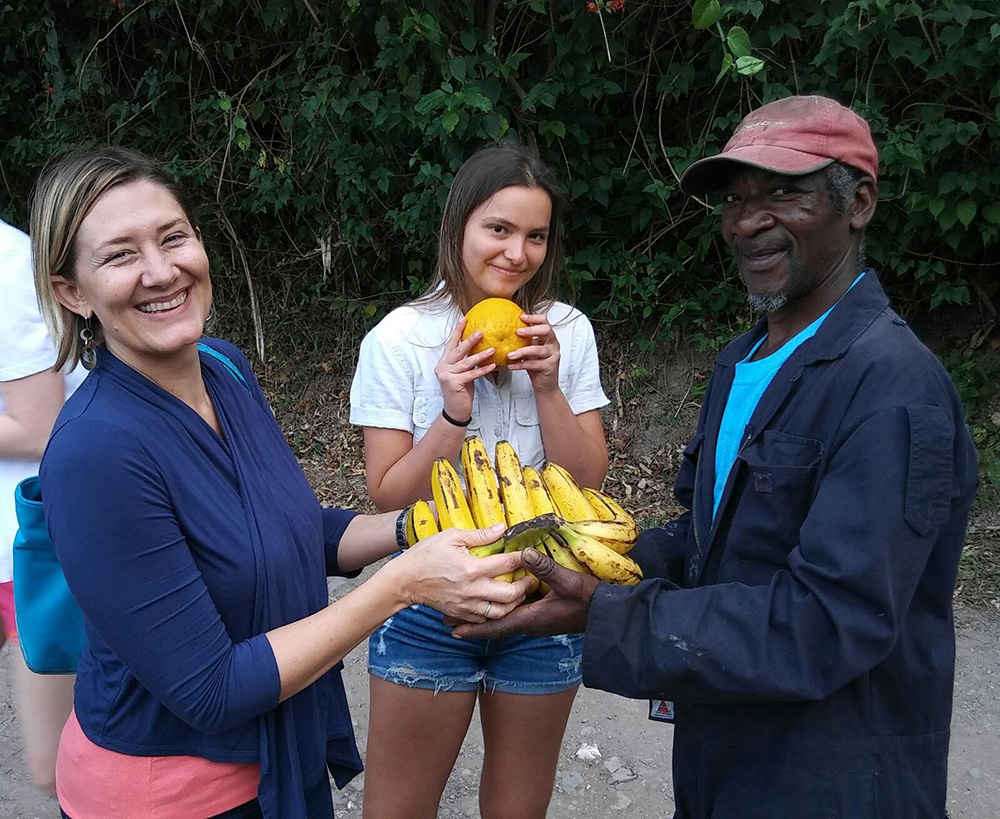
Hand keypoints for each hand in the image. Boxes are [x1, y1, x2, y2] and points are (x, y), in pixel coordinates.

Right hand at [393, 524, 534, 621]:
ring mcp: (467, 605)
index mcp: (471, 568)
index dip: (522, 558)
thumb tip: (501, 528)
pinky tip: (501, 604)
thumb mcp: (451, 537)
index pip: (507, 564)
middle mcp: (472, 589)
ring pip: (501, 612)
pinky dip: (497, 613)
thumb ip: (479, 535)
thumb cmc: (425, 555)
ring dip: (515, 603)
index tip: (530, 553)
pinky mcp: (461, 614)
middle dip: (525, 586)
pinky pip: (485, 619)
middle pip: (510, 594)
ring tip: (520, 593)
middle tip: (531, 578)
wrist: (404, 580)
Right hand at [434, 317, 496, 420]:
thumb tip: (481, 348)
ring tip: (493, 349)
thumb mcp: (462, 373)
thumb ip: (466, 362)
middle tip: (481, 332)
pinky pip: (472, 374)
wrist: (455, 410)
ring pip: (466, 362)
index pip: (451, 343)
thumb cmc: (461, 391)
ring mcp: (446, 375)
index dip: (458, 331)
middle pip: (458, 350)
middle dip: (470, 340)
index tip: (465, 319)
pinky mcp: (453, 383)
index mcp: (444, 362)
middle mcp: (443, 367)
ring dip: (481, 355)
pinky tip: (493, 366)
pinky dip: (483, 370)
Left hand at [451, 547, 597, 638]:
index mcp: (530, 618)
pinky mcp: (541, 615)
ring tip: (466, 611)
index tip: (453, 631)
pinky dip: (500, 611)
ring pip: (504, 620)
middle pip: (495, 625)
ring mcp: (535, 620)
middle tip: (450, 620)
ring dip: (485, 617)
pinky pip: (514, 615)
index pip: (496, 626)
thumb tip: (525, 554)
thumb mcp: (568, 582)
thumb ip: (547, 568)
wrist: (604, 613)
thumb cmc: (587, 600)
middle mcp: (529, 622)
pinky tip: (496, 602)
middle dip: (473, 623)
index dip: (474, 629)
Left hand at [506, 313, 559, 393]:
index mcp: (548, 338)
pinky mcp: (550, 367)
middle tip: (517, 332)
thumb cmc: (536, 366)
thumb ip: (522, 342)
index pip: (545, 322)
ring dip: (522, 351)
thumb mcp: (529, 351)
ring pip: (538, 350)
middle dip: (531, 330)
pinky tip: (511, 365)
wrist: (545, 385)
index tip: (521, 317)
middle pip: (546, 331)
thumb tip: (502, 332)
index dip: (534, 318)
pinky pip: (534, 364)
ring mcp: (553, 355)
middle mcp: (553, 344)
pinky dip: (521, 364)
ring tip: (510, 354)